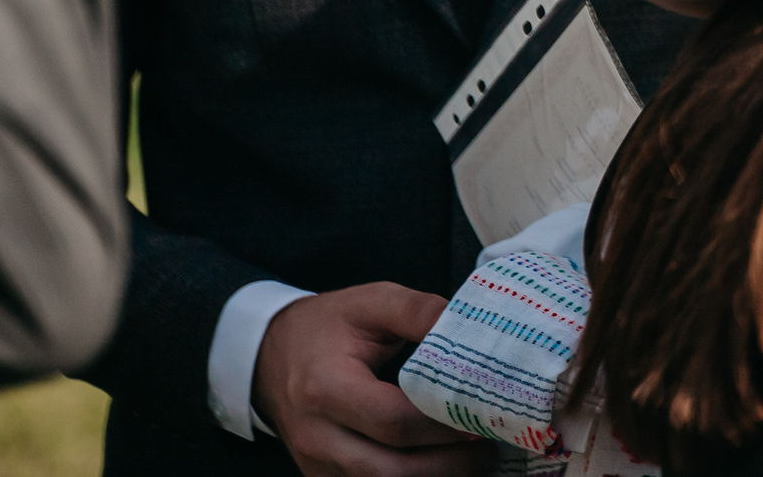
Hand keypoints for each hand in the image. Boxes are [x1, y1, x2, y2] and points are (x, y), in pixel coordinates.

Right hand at [254, 283, 491, 476]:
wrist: (270, 357)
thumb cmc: (328, 327)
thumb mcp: (372, 302)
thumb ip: (420, 312)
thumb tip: (473, 325)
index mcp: (326, 389)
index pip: (394, 422)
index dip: (445, 423)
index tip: (485, 411)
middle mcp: (317, 437)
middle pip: (392, 471)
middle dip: (451, 463)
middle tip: (492, 442)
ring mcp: (317, 466)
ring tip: (477, 457)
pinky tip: (445, 466)